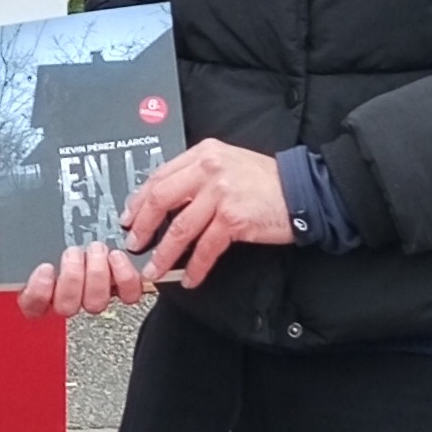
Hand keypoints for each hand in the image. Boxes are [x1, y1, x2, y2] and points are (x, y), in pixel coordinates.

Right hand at [0, 234, 146, 320]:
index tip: (43, 268)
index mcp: (40, 285)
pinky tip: (118, 256)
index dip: (37, 293)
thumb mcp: (18, 228)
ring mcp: (95, 289)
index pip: (32, 306)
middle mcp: (68, 292)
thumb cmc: (49, 221)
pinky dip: (125, 277)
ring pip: (95, 303)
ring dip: (97, 276)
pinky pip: (127, 294)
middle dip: (71, 280)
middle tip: (73, 251)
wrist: (88, 202)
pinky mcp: (121, 282)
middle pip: (66, 307)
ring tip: (97, 248)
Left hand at [122, 139, 291, 287]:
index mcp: (204, 154)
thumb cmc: (266, 181)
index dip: (139, 200)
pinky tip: (189, 277)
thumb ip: (197, 175)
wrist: (303, 190)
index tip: (129, 217)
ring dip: (164, 254)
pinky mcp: (234, 219)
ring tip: (154, 269)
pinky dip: (195, 266)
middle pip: (161, 199)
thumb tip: (163, 200)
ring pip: (179, 228)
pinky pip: (205, 247)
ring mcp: (221, 194)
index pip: (159, 176)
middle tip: (134, 244)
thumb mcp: (228, 164)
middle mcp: (209, 170)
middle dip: (142, 226)